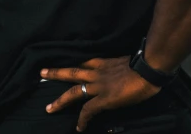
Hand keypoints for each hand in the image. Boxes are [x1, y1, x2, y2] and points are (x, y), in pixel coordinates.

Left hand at [40, 56, 159, 131]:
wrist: (148, 69)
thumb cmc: (143, 65)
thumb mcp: (126, 62)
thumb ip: (118, 68)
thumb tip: (119, 74)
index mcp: (103, 62)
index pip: (84, 63)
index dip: (75, 66)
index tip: (65, 67)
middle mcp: (97, 72)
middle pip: (72, 72)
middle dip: (56, 73)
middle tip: (42, 72)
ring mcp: (99, 85)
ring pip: (74, 91)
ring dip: (60, 100)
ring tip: (49, 108)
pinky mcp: (104, 99)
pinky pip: (88, 110)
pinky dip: (82, 120)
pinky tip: (78, 128)